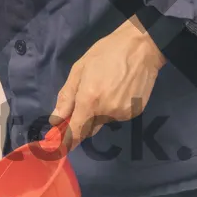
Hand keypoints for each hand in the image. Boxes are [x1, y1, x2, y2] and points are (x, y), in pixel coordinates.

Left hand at [49, 17, 165, 150]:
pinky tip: (119, 90)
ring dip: (100, 112)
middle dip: (83, 121)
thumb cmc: (107, 52)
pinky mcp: (135, 112)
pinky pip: (118, 116)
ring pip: (104, 121)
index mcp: (90, 100)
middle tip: (86, 101)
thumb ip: (67, 96)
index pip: (75, 132)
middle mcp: (106, 111)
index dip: (66, 142)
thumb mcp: (80, 69)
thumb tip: (55, 119)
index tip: (59, 149)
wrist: (142, 47)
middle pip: (89, 128)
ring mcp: (123, 113)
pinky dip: (114, 108)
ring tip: (107, 87)